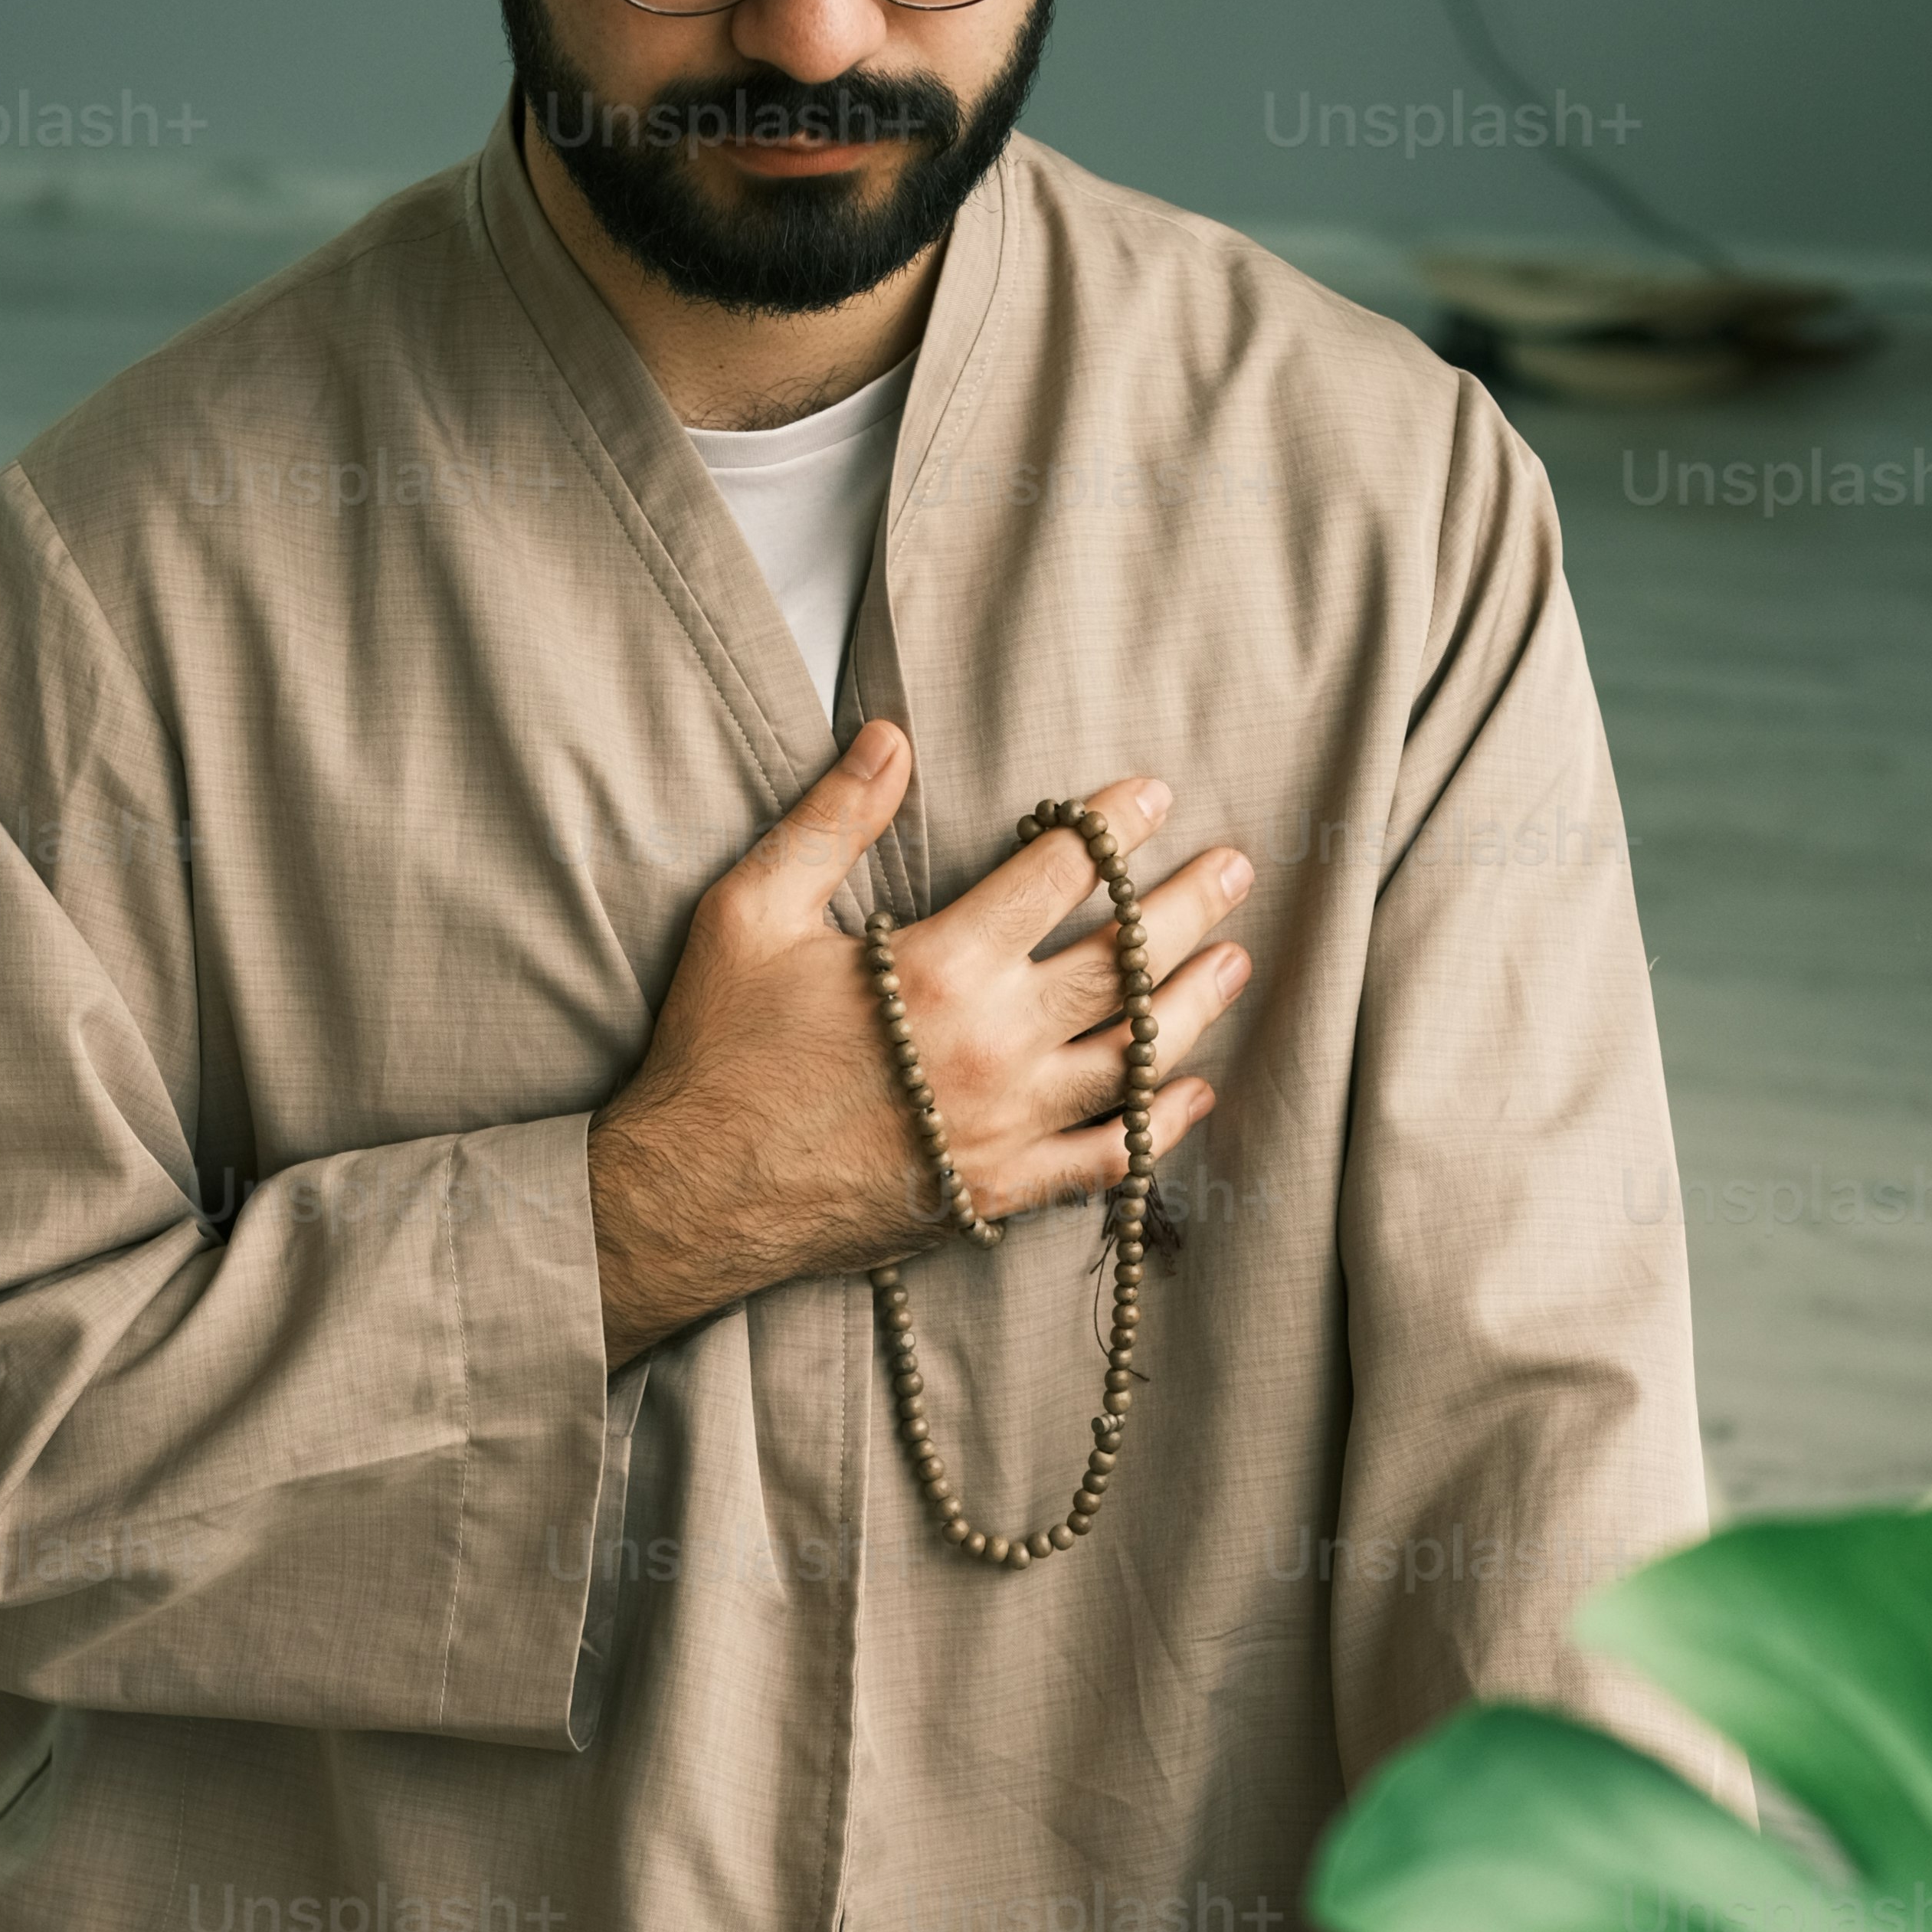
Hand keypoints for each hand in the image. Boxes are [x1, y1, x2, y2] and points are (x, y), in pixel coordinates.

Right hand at [587, 722, 1254, 1369]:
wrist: (693, 1194)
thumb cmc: (719, 1049)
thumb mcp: (752, 912)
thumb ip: (831, 823)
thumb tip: (890, 737)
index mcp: (938, 967)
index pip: (1059, 876)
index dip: (1112, 827)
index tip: (1154, 795)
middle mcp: (992, 1046)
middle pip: (1123, 964)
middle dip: (1187, 907)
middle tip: (1237, 867)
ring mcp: (1005, 1127)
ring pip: (1134, 1058)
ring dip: (1193, 1006)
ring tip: (1235, 962)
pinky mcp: (998, 1191)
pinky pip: (1109, 1158)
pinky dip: (1159, 1122)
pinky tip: (1189, 1091)